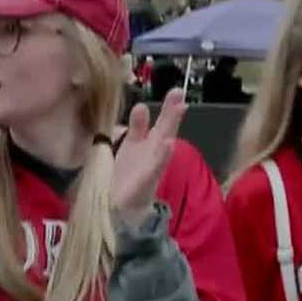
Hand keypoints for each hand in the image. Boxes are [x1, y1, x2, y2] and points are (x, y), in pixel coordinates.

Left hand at [110, 88, 186, 221]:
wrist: (122, 208)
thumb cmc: (128, 175)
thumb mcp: (130, 146)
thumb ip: (138, 127)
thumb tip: (142, 106)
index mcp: (147, 143)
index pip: (159, 121)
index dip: (168, 108)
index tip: (176, 92)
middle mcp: (153, 153)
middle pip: (165, 129)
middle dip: (172, 113)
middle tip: (179, 93)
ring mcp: (151, 166)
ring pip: (163, 145)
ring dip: (170, 128)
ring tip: (179, 110)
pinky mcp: (146, 181)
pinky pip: (155, 167)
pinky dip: (162, 156)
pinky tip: (169, 144)